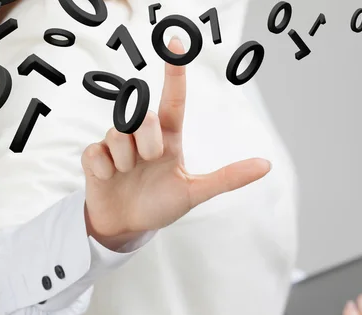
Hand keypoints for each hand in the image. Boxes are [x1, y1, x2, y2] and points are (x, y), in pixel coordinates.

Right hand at [81, 38, 270, 249]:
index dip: (175, 72)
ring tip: (128, 174)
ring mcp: (117, 144)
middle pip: (144, 116)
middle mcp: (143, 135)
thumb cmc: (162, 204)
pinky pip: (97, 152)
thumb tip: (267, 165)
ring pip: (117, 132)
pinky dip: (105, 169)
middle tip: (149, 162)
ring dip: (127, 159)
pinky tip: (110, 178)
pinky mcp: (94, 156)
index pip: (173, 99)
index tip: (177, 43)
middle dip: (148, 143)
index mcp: (169, 137)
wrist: (127, 225)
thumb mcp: (196, 191)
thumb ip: (228, 178)